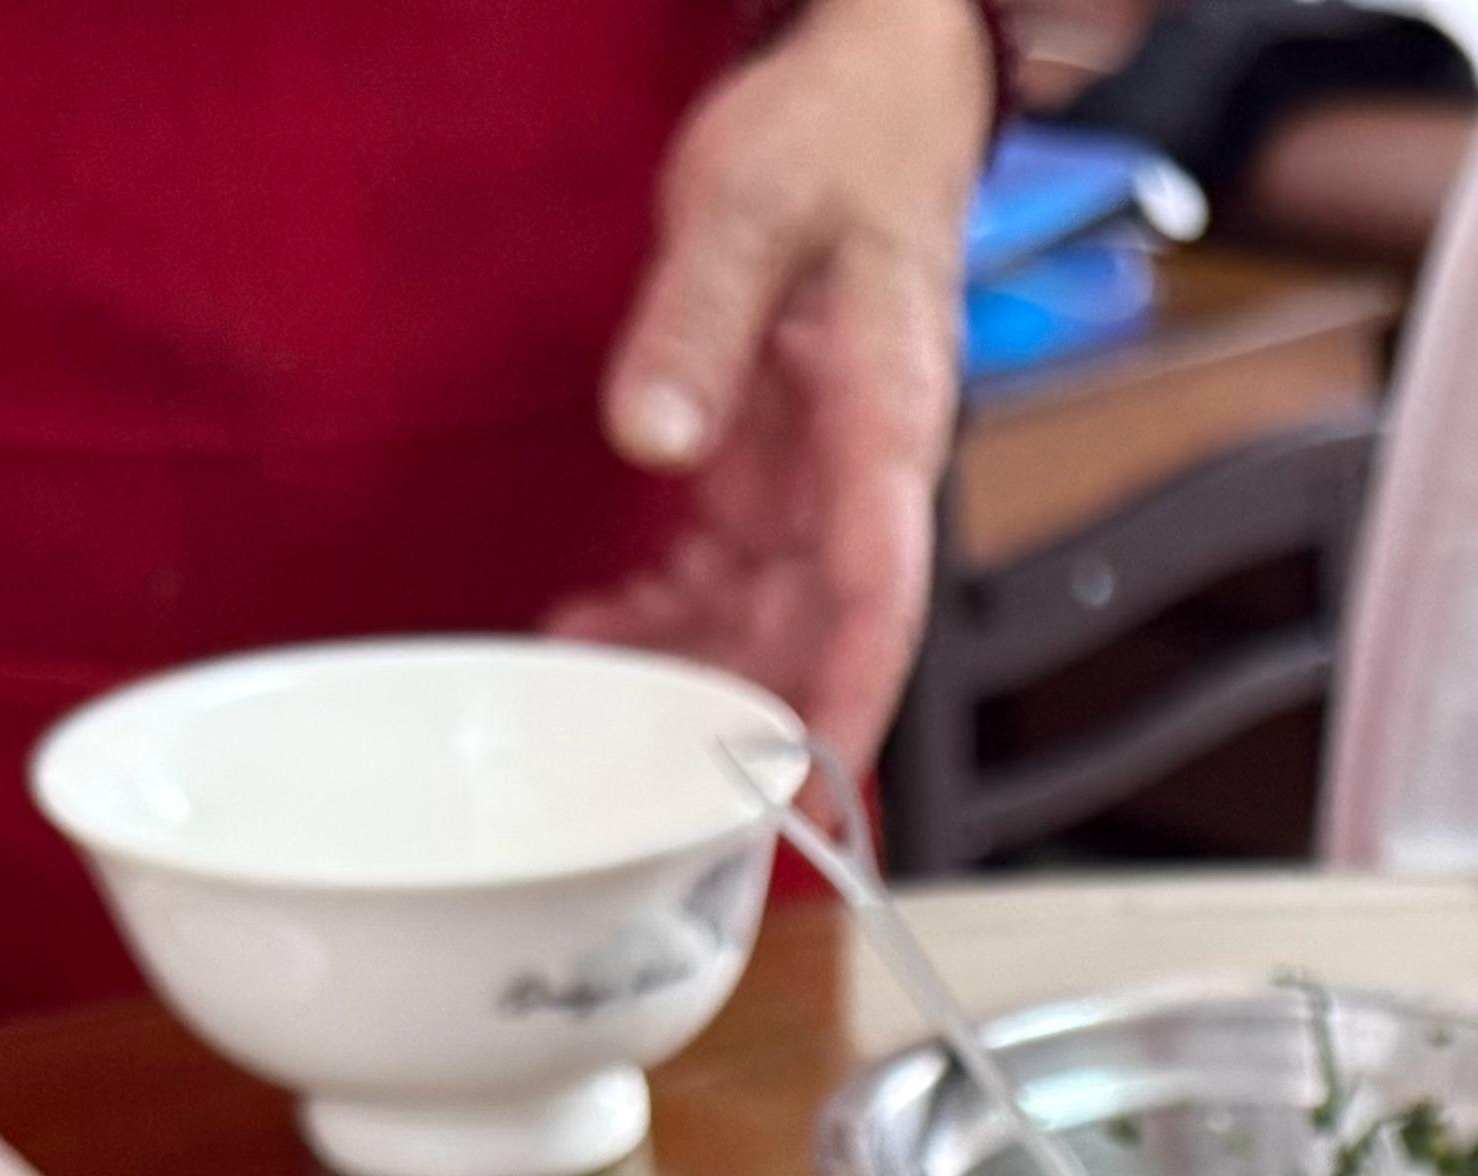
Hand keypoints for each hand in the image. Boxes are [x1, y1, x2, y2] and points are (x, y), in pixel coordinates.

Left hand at [553, 0, 994, 772]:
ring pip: (766, 613)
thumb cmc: (845, 137)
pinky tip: (595, 628)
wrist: (874, 94)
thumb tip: (655, 433)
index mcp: (887, 416)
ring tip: (590, 704)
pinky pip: (727, 568)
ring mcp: (821, 474)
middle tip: (650, 780)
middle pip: (817, 628)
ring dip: (687, 669)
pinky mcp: (775, 463)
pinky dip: (663, 611)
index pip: (881, 588)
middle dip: (742, 711)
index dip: (845, 692)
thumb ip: (698, 320)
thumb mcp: (752, 204)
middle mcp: (864, 468)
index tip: (805, 772)